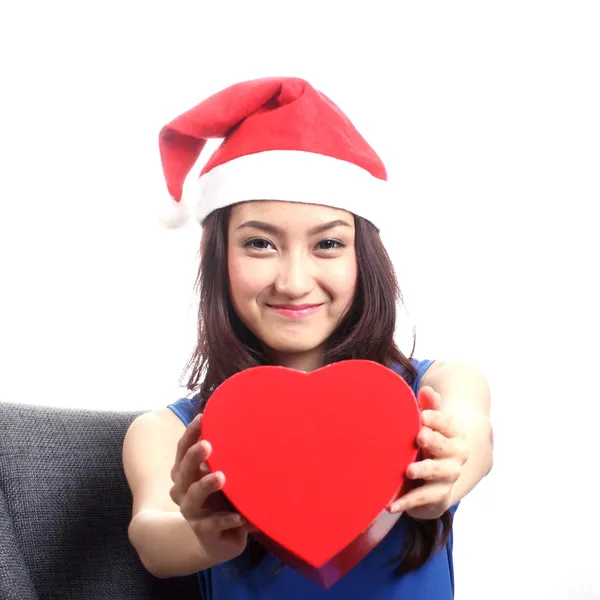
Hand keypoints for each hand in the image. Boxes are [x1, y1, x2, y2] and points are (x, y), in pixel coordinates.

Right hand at [169, 414, 248, 564]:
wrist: (217, 540)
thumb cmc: (221, 498)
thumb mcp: (221, 473)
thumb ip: (224, 455)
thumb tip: (243, 422)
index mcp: (185, 473)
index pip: (182, 450)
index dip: (190, 434)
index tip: (202, 417)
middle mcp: (182, 491)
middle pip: (183, 471)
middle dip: (194, 457)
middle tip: (207, 445)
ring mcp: (191, 512)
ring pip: (193, 497)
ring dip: (206, 485)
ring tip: (221, 476)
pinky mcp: (204, 531)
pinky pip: (213, 525)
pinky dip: (226, 519)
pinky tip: (239, 516)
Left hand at [388, 386, 467, 518]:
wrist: (437, 479)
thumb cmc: (427, 442)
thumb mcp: (428, 424)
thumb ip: (428, 407)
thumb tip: (427, 389)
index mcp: (453, 434)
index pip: (448, 424)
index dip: (437, 419)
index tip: (423, 416)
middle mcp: (455, 455)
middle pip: (446, 446)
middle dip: (434, 442)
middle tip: (420, 437)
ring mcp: (448, 476)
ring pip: (440, 473)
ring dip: (425, 470)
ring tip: (408, 470)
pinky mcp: (438, 496)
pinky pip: (425, 498)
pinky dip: (408, 501)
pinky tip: (391, 504)